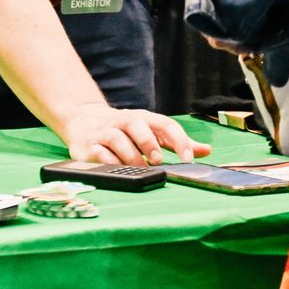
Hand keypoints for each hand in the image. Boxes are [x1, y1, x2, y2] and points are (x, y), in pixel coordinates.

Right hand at [58, 103, 210, 165]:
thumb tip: (206, 151)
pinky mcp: (89, 145)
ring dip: (131, 156)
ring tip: (140, 169)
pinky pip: (99, 153)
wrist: (82, 120)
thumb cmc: (125, 129)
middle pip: (136, 125)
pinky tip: (119, 170)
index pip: (164, 123)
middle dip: (149, 142)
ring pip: (117, 139)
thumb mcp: (151, 130)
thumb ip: (176, 142)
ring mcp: (104, 132)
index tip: (188, 158)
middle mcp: (123, 121)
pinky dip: (110, 162)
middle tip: (158, 160)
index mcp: (142, 118)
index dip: (178, 140)